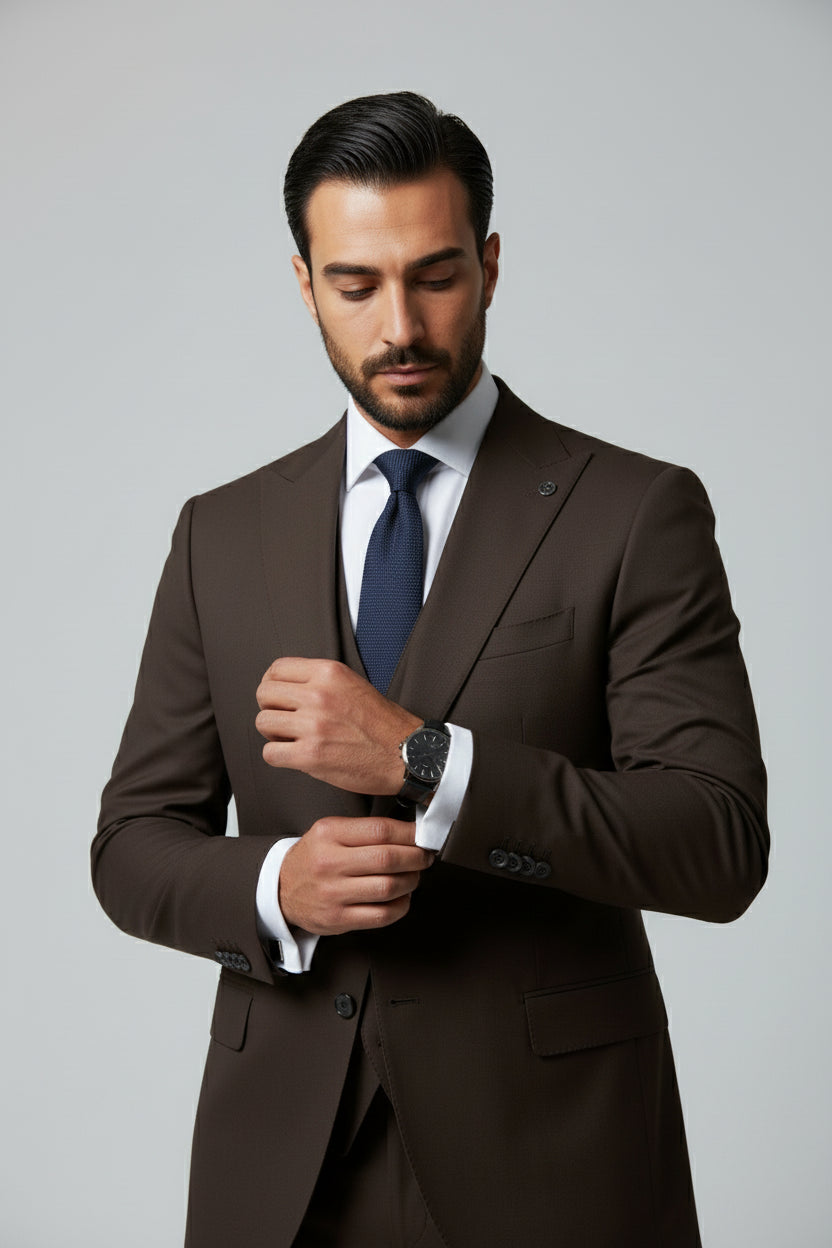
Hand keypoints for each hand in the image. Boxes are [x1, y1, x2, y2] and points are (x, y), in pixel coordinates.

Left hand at [255, 658, 420, 794]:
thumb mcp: (352, 684)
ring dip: (274, 733)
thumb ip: (319, 681)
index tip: (279, 697)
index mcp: (329, 673)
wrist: (406, 754)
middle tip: (285, 719)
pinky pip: (271, 752)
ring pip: (263, 723)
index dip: (273, 685)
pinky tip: (295, 755)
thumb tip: (285, 686)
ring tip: (293, 738)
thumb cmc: (383, 724)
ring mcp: (313, 725)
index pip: (276, 669)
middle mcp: (319, 695)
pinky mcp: (310, 755)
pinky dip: (279, 756)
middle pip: (264, 694)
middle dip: (271, 708)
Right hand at [278, 816, 434, 933]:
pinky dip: (401, 906)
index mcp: (328, 834)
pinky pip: (382, 915)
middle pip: (388, 859)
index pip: (380, 830)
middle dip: (417, 857)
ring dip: (412, 881)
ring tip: (414, 875)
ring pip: (389, 887)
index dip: (410, 833)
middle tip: (425, 856)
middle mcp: (329, 863)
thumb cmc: (313, 858)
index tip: (423, 836)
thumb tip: (409, 832)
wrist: (281, 890)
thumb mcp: (329, 831)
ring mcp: (333, 894)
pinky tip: (402, 897)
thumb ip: (364, 830)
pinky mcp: (338, 919)